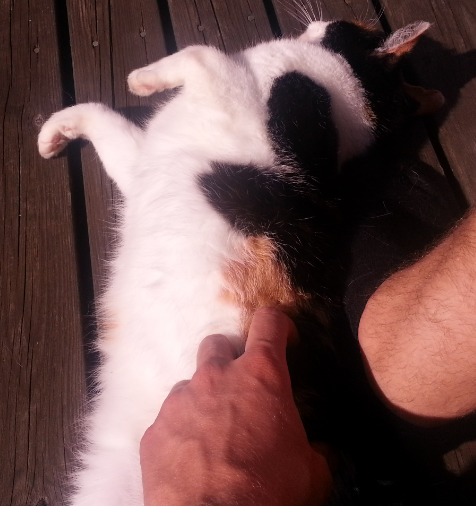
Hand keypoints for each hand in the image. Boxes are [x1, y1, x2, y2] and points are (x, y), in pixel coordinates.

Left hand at [140, 308, 332, 505]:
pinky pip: (170, 417)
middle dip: (230, 358)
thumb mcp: (310, 471)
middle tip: (241, 387)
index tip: (283, 339)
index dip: (279, 325)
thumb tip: (323, 453)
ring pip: (192, 382)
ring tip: (215, 432)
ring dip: (205, 397)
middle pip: (218, 343)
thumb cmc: (268, 492)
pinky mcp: (156, 428)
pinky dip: (182, 429)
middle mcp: (217, 377)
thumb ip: (315, 450)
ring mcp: (181, 400)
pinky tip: (192, 457)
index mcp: (260, 376)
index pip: (269, 323)